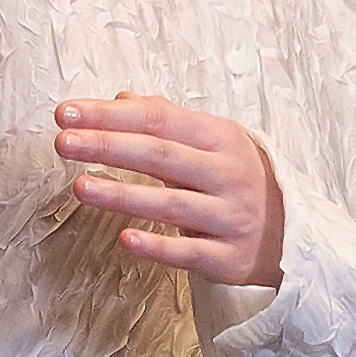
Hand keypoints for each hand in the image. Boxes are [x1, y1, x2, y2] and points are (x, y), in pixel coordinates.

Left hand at [56, 96, 284, 288]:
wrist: (292, 233)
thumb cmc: (237, 181)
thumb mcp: (212, 142)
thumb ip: (166, 120)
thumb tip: (120, 99)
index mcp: (220, 138)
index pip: (158, 120)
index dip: (110, 116)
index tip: (67, 114)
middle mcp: (228, 175)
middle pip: (160, 156)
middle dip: (108, 146)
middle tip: (63, 142)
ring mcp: (230, 217)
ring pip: (170, 204)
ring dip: (122, 195)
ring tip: (81, 187)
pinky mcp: (229, 257)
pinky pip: (188, 252)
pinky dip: (157, 246)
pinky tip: (124, 239)